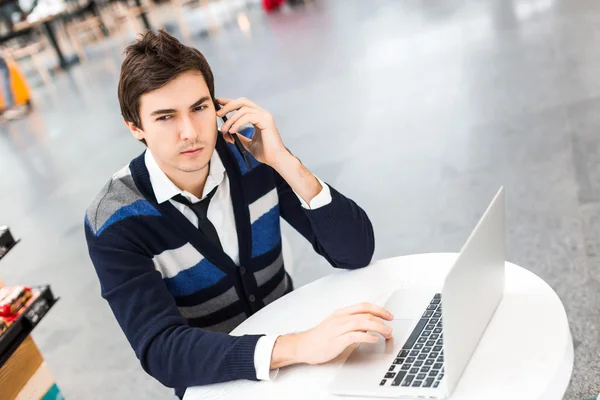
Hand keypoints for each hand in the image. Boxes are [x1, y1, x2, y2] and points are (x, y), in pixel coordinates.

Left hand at [216, 97, 287, 166]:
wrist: (275, 160)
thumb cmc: (265, 153)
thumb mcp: (246, 143)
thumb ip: (237, 136)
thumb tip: (224, 133)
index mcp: (258, 117)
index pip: (242, 104)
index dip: (229, 102)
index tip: (218, 103)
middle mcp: (262, 113)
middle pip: (242, 101)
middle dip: (228, 105)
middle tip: (218, 114)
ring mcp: (265, 116)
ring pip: (244, 109)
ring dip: (231, 119)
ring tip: (224, 129)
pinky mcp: (266, 120)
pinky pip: (248, 117)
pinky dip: (238, 123)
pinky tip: (233, 130)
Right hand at [270, 303, 393, 367]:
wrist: (303, 346)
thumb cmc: (320, 338)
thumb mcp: (337, 326)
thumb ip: (352, 324)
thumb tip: (369, 326)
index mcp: (341, 313)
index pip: (363, 306)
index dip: (379, 309)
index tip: (389, 315)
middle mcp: (340, 318)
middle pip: (365, 313)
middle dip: (381, 319)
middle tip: (390, 327)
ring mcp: (338, 328)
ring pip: (362, 322)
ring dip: (378, 327)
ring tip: (386, 333)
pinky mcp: (336, 340)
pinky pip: (354, 336)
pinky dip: (366, 336)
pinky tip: (373, 339)